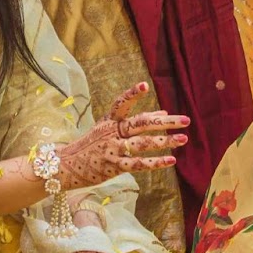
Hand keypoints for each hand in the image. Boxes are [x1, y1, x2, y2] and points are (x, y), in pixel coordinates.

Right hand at [57, 82, 189, 189]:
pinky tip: (171, 160)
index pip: (121, 104)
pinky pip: (138, 164)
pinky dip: (155, 162)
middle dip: (165, 122)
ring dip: (165, 141)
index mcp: (110, 120)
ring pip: (143, 144)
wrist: (66, 166)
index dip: (132, 95)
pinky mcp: (114, 166)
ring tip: (183, 138)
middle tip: (186, 120)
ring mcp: (112, 149)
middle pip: (141, 124)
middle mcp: (112, 132)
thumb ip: (136, 120)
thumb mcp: (109, 128)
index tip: (144, 85)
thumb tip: (164, 111)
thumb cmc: (92, 144)